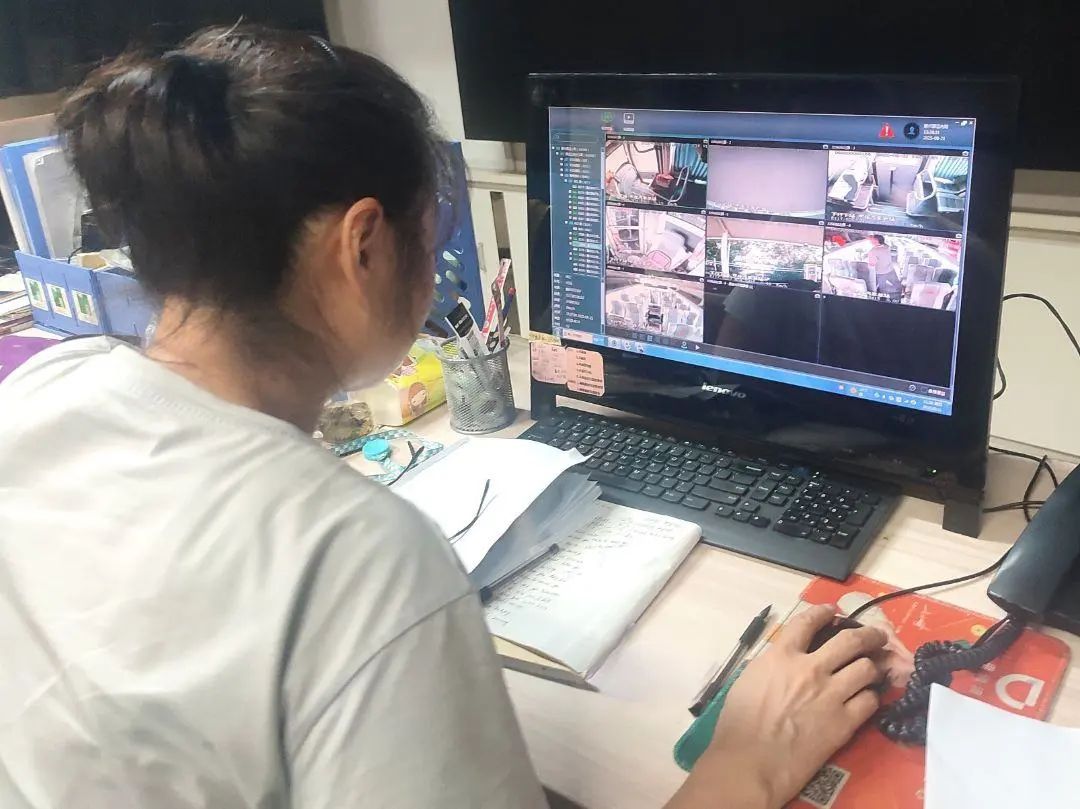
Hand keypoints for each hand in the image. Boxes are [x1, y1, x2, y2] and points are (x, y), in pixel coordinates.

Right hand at [667, 605, 886, 808]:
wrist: (750, 761)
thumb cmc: (738, 724)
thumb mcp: (749, 679)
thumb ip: (772, 664)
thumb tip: (786, 660)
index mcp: (781, 656)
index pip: (808, 622)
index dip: (823, 613)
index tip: (833, 611)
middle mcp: (811, 668)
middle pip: (851, 640)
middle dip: (869, 635)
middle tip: (877, 636)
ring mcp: (831, 695)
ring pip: (867, 669)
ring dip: (873, 666)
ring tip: (875, 669)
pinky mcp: (844, 723)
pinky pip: (870, 701)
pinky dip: (871, 697)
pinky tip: (868, 698)